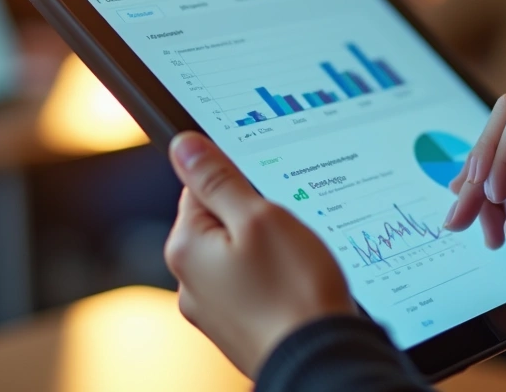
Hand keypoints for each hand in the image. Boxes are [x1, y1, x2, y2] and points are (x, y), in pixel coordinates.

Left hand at [164, 132, 356, 377]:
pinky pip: (250, 285)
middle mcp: (188, 281)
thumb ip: (218, 179)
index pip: (200, 187)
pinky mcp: (236, 326)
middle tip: (288, 234)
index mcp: (185, 247)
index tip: (268, 197)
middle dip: (256, 220)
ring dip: (267, 251)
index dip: (241, 184)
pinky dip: (272, 281)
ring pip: (239, 255)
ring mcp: (212, 309)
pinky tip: (295, 287)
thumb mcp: (259, 217)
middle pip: (220, 222)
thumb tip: (185, 145)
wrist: (320, 360)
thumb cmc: (294, 291)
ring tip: (296, 264)